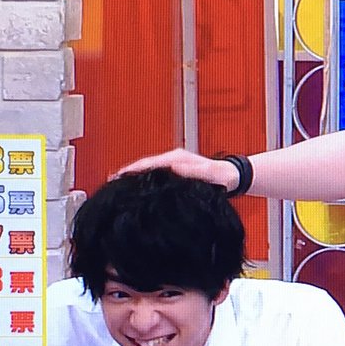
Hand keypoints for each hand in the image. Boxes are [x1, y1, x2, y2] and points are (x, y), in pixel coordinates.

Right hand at [112, 148, 238, 189]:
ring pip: (149, 169)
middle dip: (128, 172)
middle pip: (145, 164)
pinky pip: (155, 174)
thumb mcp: (209, 174)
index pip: (150, 163)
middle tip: (111, 181)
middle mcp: (174, 159)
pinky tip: (136, 186)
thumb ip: (193, 172)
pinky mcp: (176, 171)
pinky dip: (144, 178)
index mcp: (178, 158)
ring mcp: (174, 164)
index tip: (120, 175)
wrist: (233, 176)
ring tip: (117, 183)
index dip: (134, 169)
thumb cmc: (223, 176)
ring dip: (134, 175)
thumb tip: (174, 168)